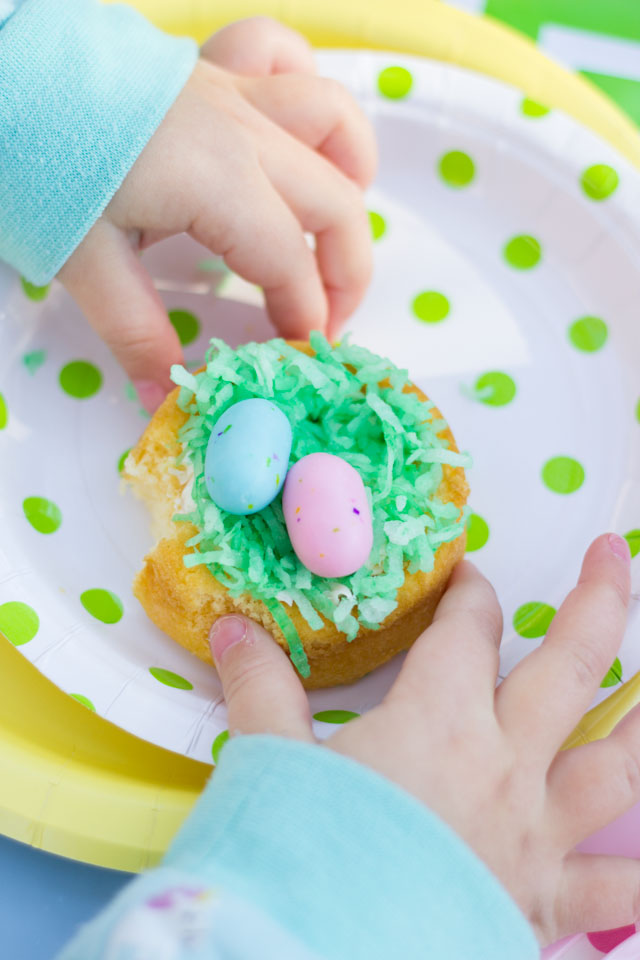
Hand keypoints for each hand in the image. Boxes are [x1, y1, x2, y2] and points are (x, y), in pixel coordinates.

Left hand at [59, 17, 375, 410]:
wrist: (9, 76)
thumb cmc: (41, 161)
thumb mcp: (85, 262)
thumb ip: (137, 333)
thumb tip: (167, 398)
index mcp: (224, 184)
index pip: (290, 265)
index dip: (305, 319)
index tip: (296, 355)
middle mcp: (248, 133)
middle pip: (338, 204)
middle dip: (346, 274)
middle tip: (323, 319)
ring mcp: (236, 92)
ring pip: (334, 122)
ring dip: (351, 181)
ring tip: (332, 232)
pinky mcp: (214, 69)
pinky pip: (286, 61)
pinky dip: (306, 100)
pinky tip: (294, 138)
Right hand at [209, 533, 638, 944]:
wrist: (320, 957)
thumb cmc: (301, 858)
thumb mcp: (271, 761)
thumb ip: (261, 690)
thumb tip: (233, 634)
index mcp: (439, 720)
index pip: (468, 629)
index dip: (469, 591)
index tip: (466, 576)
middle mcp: (503, 764)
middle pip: (570, 663)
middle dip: (598, 600)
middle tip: (612, 556)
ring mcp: (534, 833)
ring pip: (617, 763)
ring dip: (639, 718)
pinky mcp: (543, 902)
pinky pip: (616, 894)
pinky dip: (639, 879)